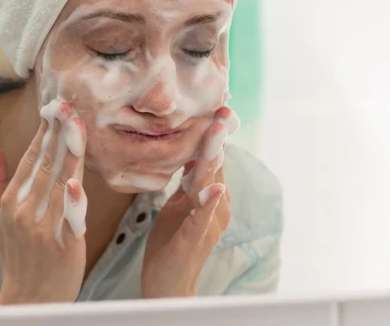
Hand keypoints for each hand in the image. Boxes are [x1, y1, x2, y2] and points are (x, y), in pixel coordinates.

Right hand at [0, 101, 87, 304]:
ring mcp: (42, 229)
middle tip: (69, 108)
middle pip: (45, 166)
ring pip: (59, 185)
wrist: (30, 297)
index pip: (29, 160)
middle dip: (58, 135)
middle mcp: (23, 213)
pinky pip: (69, 219)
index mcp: (10, 203)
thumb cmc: (17, 254)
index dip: (43, 134)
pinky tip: (76, 183)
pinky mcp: (63, 245)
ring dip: (70, 154)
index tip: (55, 109)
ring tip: (78, 128)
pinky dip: (72, 201)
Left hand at [141, 108, 233, 297]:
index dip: (214, 132)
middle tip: (222, 109)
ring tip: (216, 133)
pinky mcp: (196, 239)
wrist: (168, 285)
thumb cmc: (171, 243)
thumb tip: (188, 150)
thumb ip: (187, 180)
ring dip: (213, 158)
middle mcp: (217, 206)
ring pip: (212, 184)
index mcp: (210, 195)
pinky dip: (209, 202)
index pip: (213, 157)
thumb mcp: (178, 204)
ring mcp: (209, 222)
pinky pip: (203, 217)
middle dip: (217, 136)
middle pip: (216, 164)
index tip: (217, 105)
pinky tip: (215, 188)